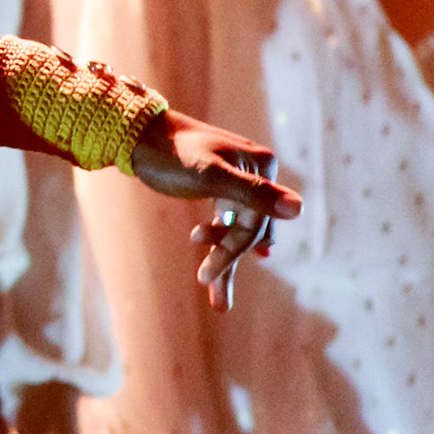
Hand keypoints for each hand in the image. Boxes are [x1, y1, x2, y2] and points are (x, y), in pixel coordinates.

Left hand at [128, 109, 300, 310]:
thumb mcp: (208, 176)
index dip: (231, 252)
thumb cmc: (169, 153)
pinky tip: (230, 258)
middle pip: (248, 228)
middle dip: (229, 262)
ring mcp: (238, 178)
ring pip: (238, 226)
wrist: (134, 131)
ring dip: (225, 256)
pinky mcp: (220, 183)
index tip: (204, 277)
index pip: (254, 223)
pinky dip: (223, 239)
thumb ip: (252, 192)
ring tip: (211, 291)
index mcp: (261, 167)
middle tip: (217, 302)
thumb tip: (298, 209)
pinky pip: (228, 217)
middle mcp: (256, 172)